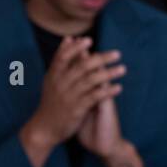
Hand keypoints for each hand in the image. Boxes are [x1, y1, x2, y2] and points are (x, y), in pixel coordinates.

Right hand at [21, 37, 124, 164]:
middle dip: (101, 59)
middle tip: (117, 54)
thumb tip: (69, 38)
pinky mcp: (76, 109)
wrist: (44, 128)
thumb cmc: (51, 101)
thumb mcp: (52, 79)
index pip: (63, 57)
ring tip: (122, 69)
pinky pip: (94, 97)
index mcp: (54, 75)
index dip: (76, 48)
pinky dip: (107, 92)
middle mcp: (60, 84)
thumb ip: (61, 59)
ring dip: (108, 74)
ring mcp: (68, 96)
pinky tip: (118, 88)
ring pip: (90, 81)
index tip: (89, 40)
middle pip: (81, 67)